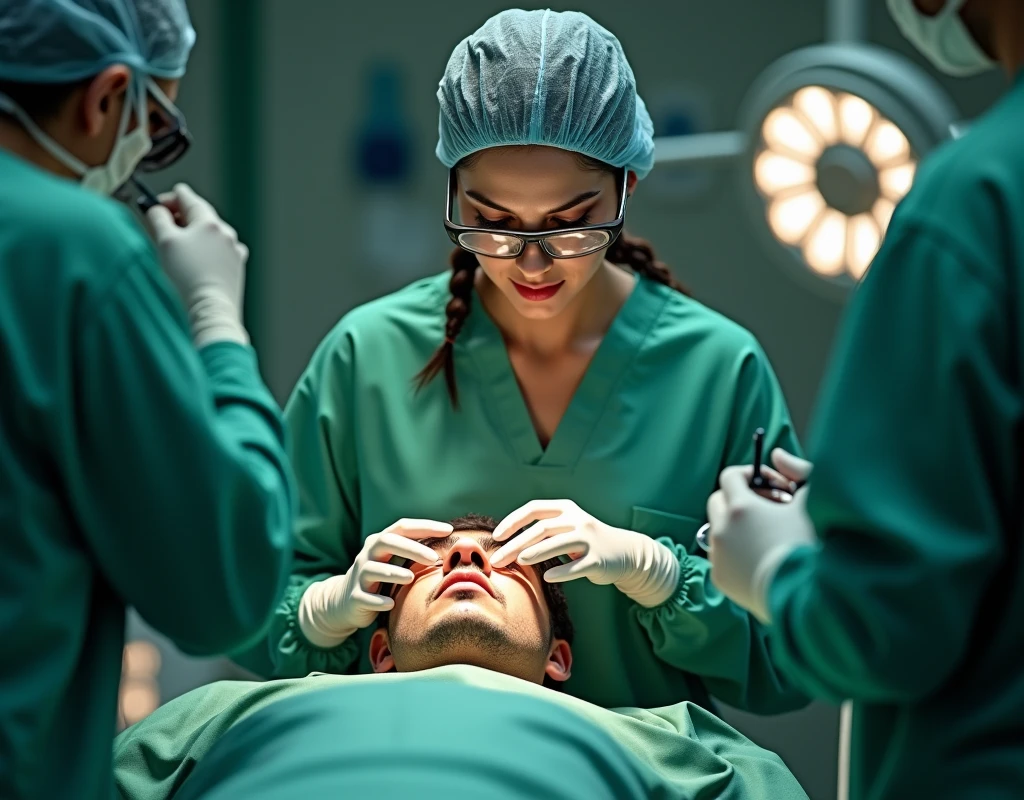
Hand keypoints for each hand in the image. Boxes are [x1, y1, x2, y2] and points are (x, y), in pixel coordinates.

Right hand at [146, 184, 249, 346]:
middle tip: (160, 226)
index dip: (167, 198)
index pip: (187, 197)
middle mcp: (226, 232)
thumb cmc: (187, 275)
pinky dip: (204, 250)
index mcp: (209, 221)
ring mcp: (234, 249)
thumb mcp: (165, 241)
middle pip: (199, 214)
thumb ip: (158, 218)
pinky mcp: (236, 266)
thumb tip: (157, 209)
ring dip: (191, 235)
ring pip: (208, 233)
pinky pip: (217, 250)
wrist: (211, 308)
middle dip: (178, 217)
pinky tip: (195, 262)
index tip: (154, 205)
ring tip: (175, 249)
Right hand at [298, 519, 453, 647]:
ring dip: (393, 572)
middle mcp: (368, 555)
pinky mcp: (354, 597)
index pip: (402, 527)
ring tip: (411, 577)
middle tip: (435, 558)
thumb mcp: (394, 562)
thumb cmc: (380, 579)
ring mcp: (359, 576)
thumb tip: (453, 547)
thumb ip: (415, 553)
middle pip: (387, 542)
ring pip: (372, 569)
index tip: (448, 530)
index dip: (425, 526)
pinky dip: (378, 601)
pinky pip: (364, 597)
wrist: (344, 602)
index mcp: (380, 542)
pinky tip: (392, 604)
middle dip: (411, 548)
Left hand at [491, 500, 679, 607]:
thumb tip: (505, 543)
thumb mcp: (565, 527)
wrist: (624, 552)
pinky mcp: (599, 559)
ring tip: (519, 561)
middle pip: (542, 528)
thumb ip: (541, 530)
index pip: (534, 509)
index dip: (513, 521)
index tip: (495, 537)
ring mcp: (589, 539)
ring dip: (537, 552)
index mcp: (565, 508)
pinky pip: (578, 565)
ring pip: (559, 542)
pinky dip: (563, 571)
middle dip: (516, 544)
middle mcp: (577, 519)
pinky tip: (548, 577)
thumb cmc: (584, 541)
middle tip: (497, 560)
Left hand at [706, 451, 815, 623]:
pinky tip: (761, 559)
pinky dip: (735, 551)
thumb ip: (797, 471)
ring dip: (736, 526)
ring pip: (718, 529)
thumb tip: (777, 454)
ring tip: (766, 536)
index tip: (766, 484)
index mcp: (740, 507)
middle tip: (767, 508)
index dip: (748, 475)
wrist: (803, 597)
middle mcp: (722, 528)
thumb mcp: (811, 502)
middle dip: (739, 499)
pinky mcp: (719, 577)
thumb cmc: (810, 546)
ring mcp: (717, 554)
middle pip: (718, 500)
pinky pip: (721, 555)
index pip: (730, 476)